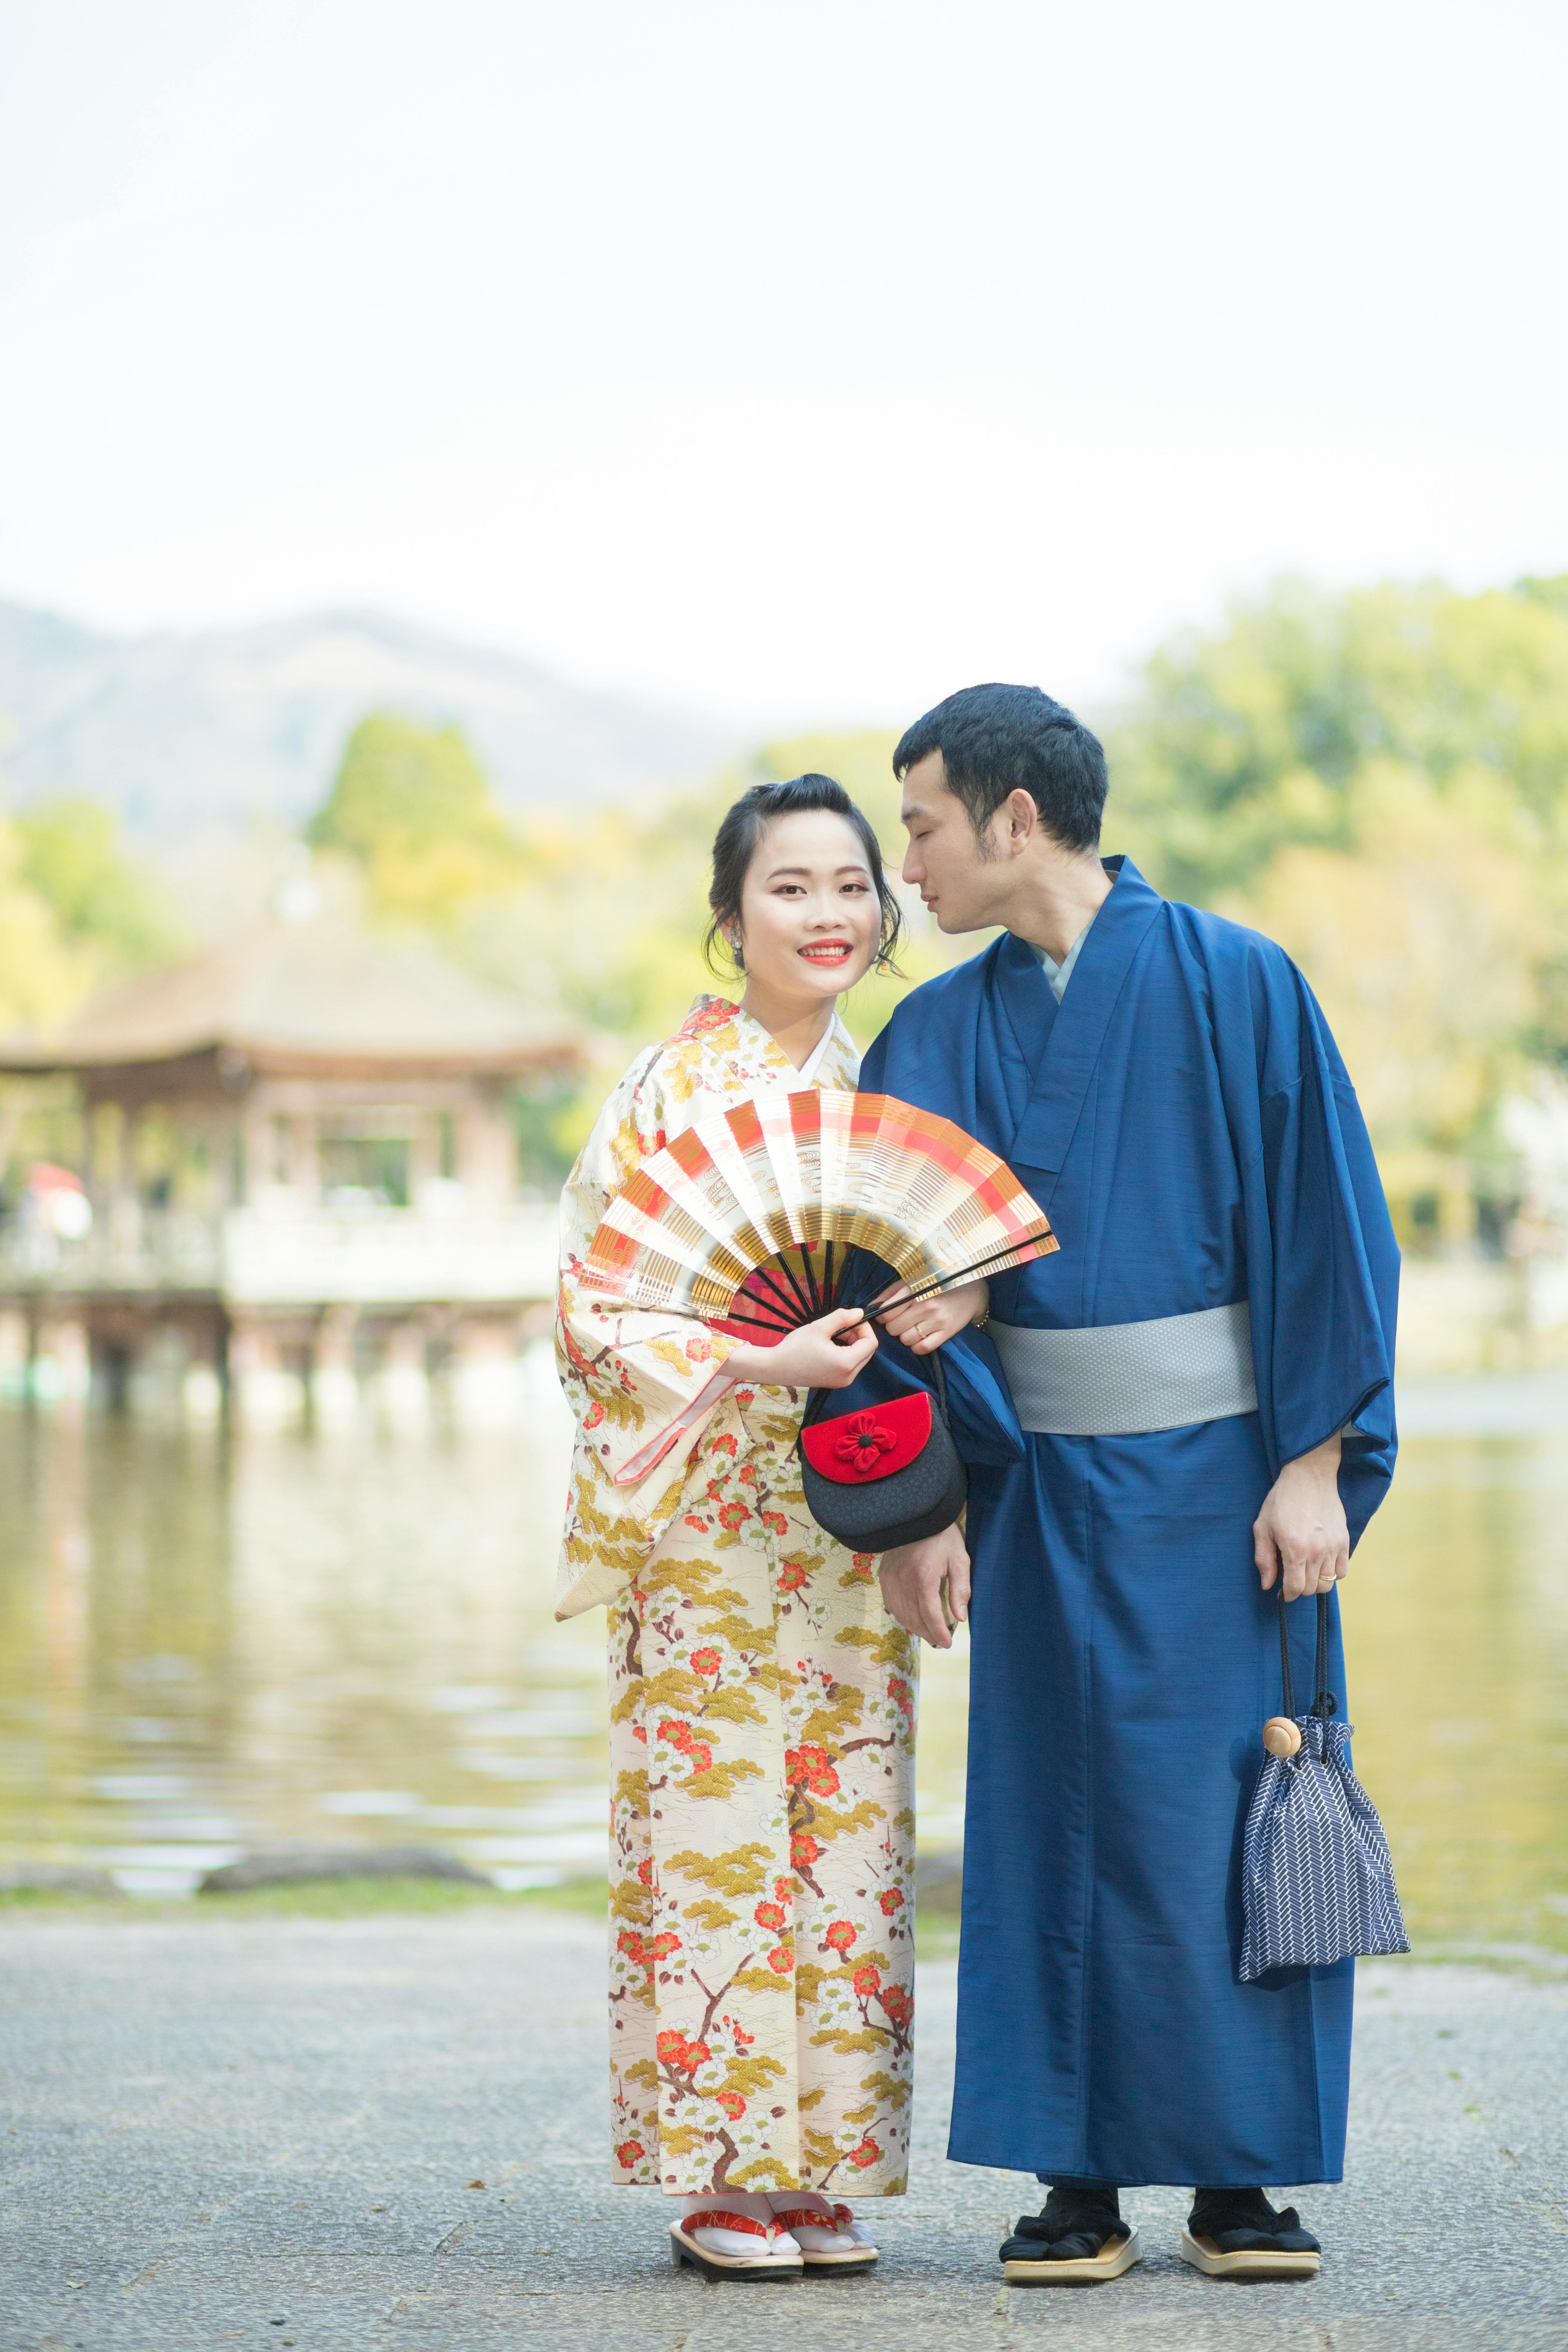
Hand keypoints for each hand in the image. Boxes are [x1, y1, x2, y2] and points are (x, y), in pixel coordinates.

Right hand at [724, 1307, 877, 1391]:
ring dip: (852, 1343)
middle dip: (858, 1335)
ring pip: (859, 1358)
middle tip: (841, 1325)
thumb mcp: (819, 1327)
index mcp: (846, 1364)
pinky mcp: (835, 1382)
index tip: (851, 1319)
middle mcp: (848, 1377)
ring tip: (833, 1333)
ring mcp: (842, 1382)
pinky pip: (850, 1365)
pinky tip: (830, 1345)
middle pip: (867, 1351)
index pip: (871, 1343)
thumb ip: (842, 1318)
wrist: (775, 1368)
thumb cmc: (794, 1348)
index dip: (865, 1327)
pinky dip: (845, 1352)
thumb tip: (859, 1313)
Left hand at [873, 1277, 988, 1357]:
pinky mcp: (947, 1333)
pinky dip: (916, 1346)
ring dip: (905, 1337)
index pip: (887, 1312)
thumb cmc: (936, 1286)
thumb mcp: (913, 1282)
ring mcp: (937, 1321)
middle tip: (900, 1322)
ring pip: (906, 1340)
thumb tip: (872, 1307)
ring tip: (912, 1328)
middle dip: (893, 1327)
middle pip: (894, 1328)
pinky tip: (919, 1338)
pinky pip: (922, 1348)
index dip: (882, 1317)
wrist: (969, 1292)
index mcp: (916, 1291)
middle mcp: (926, 1306)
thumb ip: (891, 1293)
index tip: (885, 1316)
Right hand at [879, 1522, 970, 1649]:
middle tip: (940, 1641)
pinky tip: (911, 1619)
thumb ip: (960, 1589)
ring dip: (915, 1628)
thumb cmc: (941, 1536)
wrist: (915, 1515)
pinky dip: (901, 1616)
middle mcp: (903, 1581)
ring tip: (928, 1633)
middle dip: (928, 1634)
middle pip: (914, 1619)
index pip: (930, 1615)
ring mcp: (890, 1579)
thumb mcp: (959, 1559)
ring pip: (901, 1615)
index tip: (948, 1643)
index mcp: (924, 1577)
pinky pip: (890, 1604)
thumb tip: (961, 1617)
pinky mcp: (883, 1576)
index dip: (939, 1633)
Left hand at [1253, 1433, 1347, 1600]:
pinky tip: (1320, 1563)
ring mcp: (1334, 1547)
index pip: (1295, 1588)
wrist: (1309, 1476)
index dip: (1286, 1595)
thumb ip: (1264, 1559)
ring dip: (1315, 1583)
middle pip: (1312, 1588)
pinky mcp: (1345, 1541)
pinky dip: (1332, 1573)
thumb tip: (1268, 1585)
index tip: (1281, 1593)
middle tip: (1290, 1577)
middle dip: (1299, 1589)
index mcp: (1295, 1549)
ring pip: (1328, 1583)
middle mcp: (1318, 1552)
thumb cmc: (1281, 1500)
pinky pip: (1342, 1571)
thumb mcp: (1263, 1527)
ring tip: (1305, 1570)